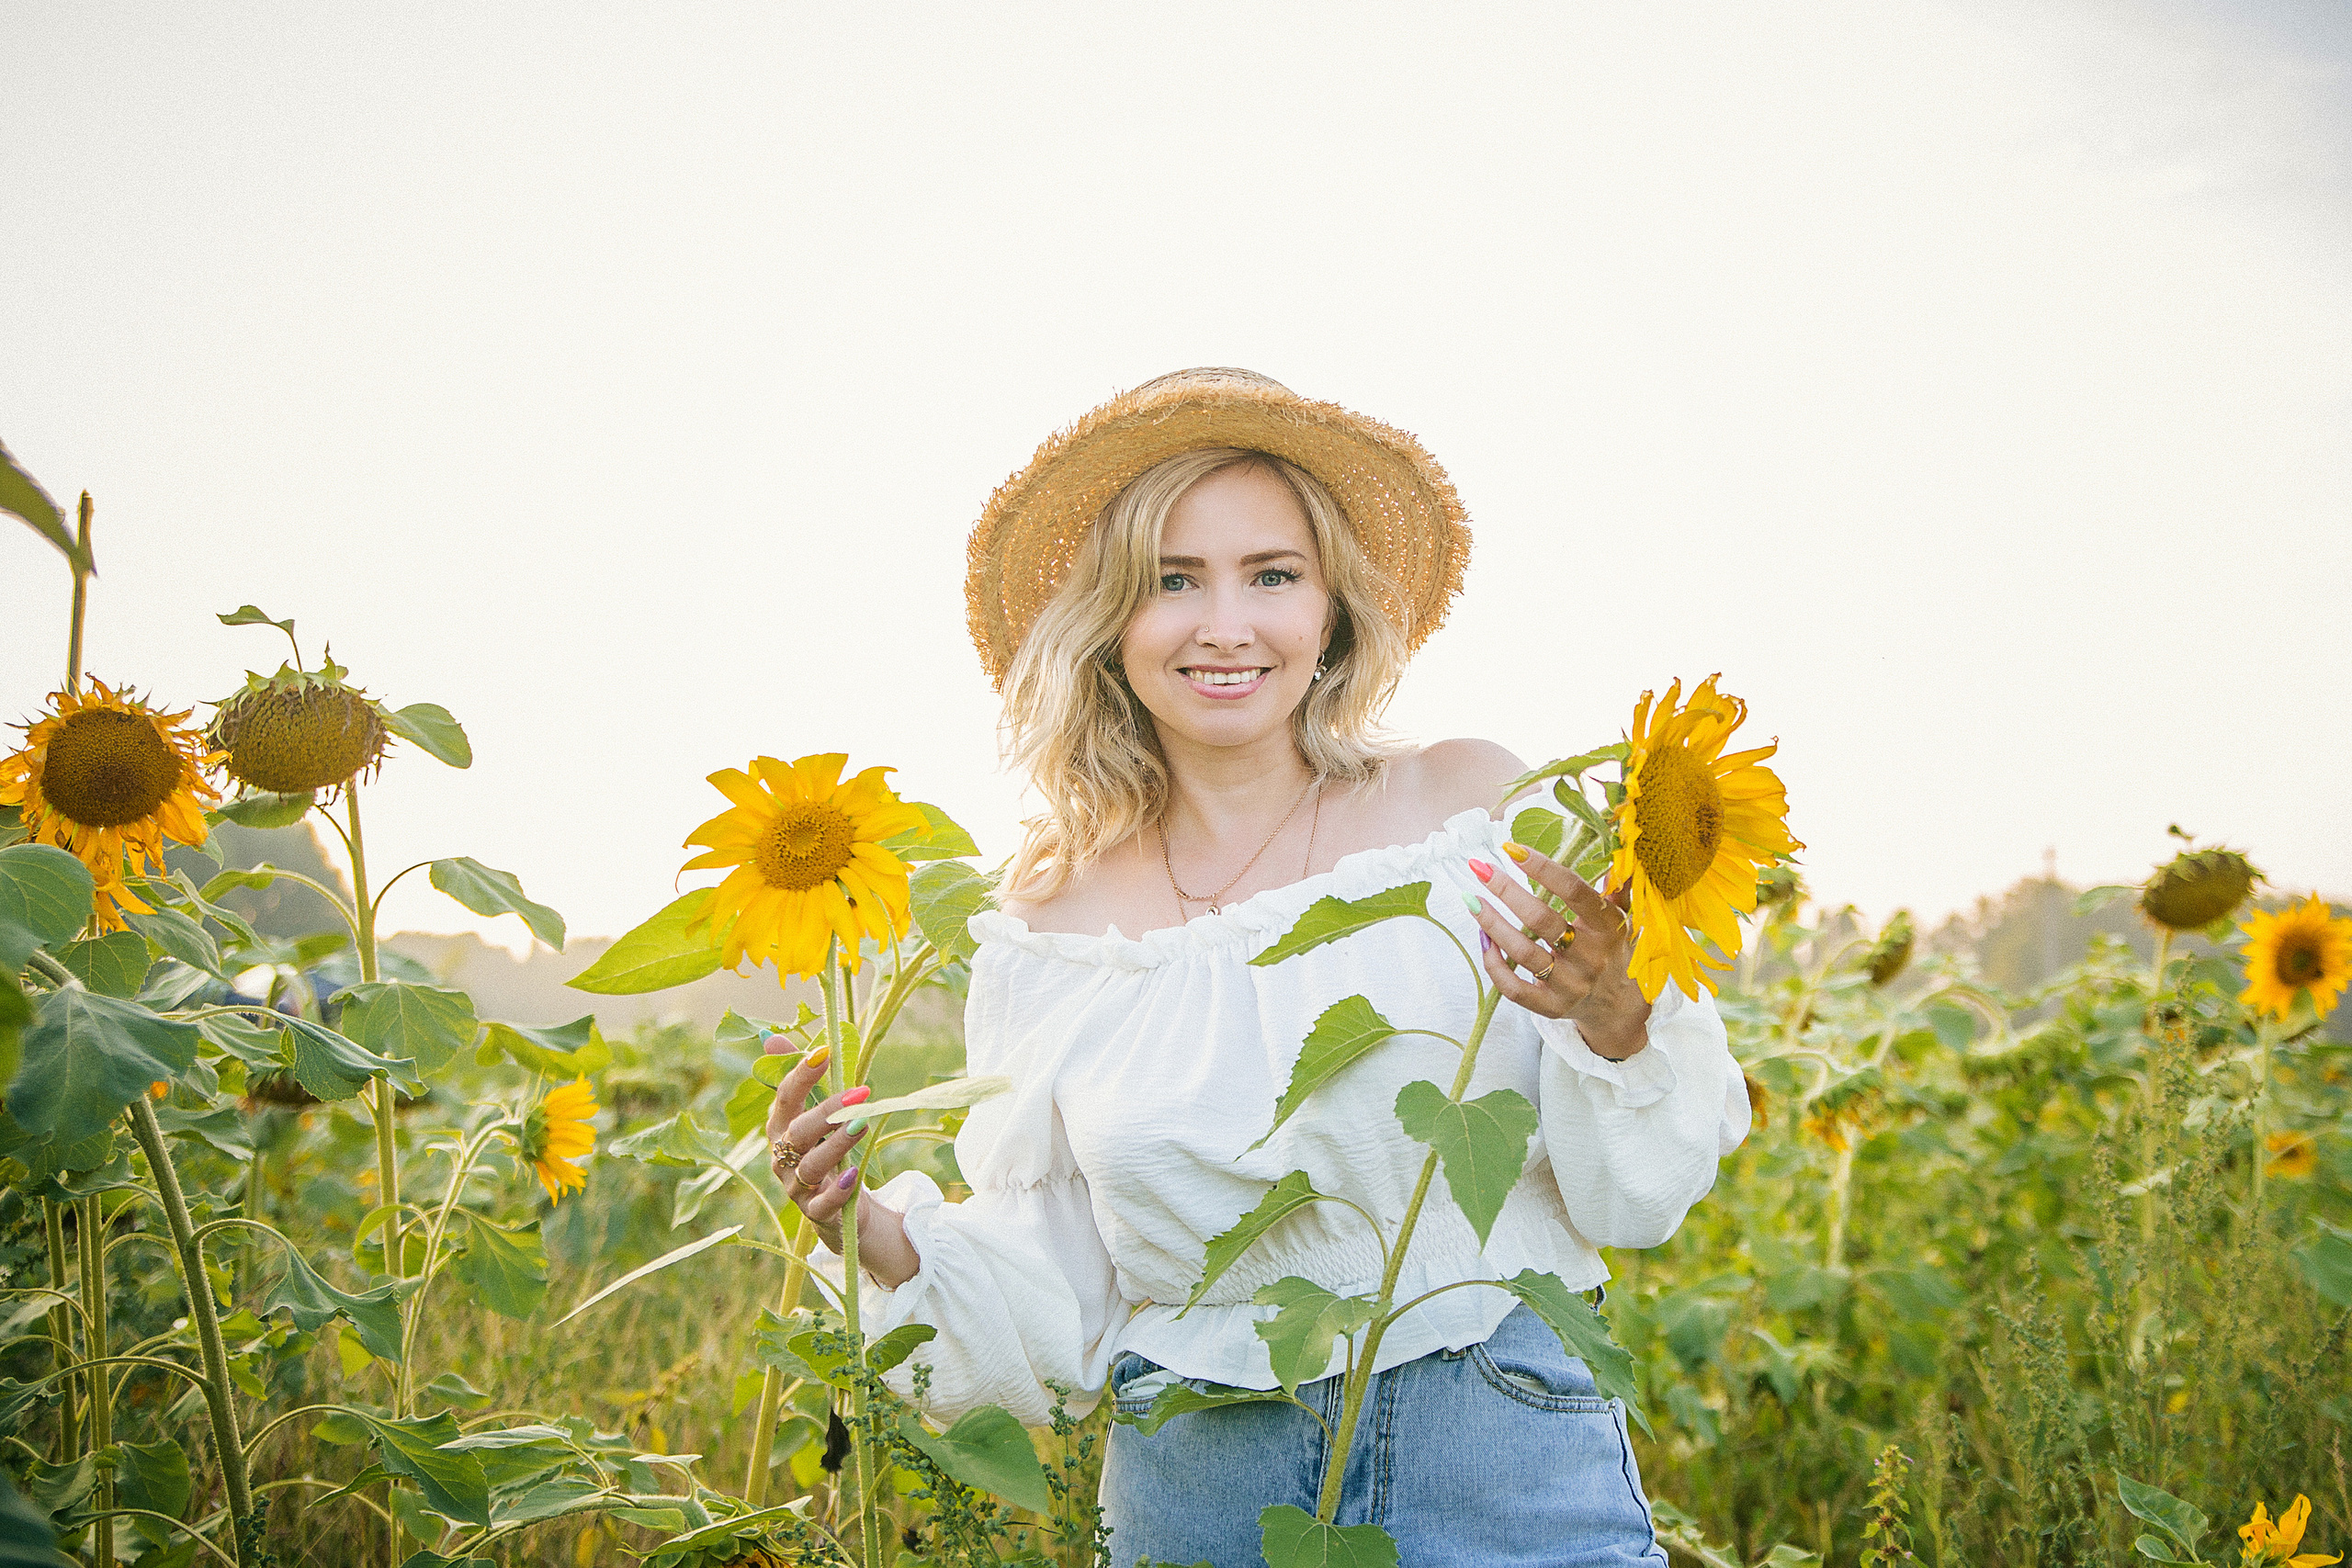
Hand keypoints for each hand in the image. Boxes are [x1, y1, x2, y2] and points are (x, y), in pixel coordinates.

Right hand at [763, 1036, 917, 1285]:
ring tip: (862, 1125)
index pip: (785, 1098)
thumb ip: (801, 1079)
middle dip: (827, 1110)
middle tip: (860, 1092)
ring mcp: (796, 1187)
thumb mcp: (815, 1113)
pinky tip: (853, 1175)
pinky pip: (822, 1204)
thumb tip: (770, 1036)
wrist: (836, 1206)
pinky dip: (837, 1191)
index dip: (801, 1075)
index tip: (824, 1053)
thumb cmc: (824, 1150)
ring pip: (811, 1166)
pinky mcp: (815, 1213)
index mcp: (781, 1128)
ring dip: (836, 1145)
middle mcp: (782, 1157)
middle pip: (798, 1132)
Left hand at [1466, 843, 1651, 1059]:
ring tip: (1471, 899)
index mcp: (1608, 927)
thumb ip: (1616, 886)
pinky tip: (1482, 940)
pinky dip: (1494, 964)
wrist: (1618, 1006)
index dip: (1542, 868)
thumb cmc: (1612, 949)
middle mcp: (1591, 957)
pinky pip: (1514, 988)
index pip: (1573, 891)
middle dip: (1506, 890)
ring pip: (1523, 953)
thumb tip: (1615, 849)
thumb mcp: (1622, 918)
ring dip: (1492, 923)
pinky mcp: (1552, 1007)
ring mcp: (1571, 985)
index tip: (1512, 848)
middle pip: (1541, 920)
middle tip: (1480, 868)